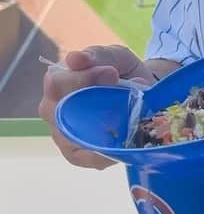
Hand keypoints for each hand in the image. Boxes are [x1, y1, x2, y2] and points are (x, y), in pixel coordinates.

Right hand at [39, 46, 154, 168]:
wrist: (141, 90)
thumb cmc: (120, 70)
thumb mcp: (114, 56)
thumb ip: (96, 55)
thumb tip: (75, 59)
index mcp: (57, 82)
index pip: (56, 84)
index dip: (82, 79)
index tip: (112, 73)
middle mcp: (52, 109)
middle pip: (57, 112)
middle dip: (91, 105)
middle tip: (121, 99)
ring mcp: (62, 133)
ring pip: (70, 137)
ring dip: (99, 129)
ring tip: (126, 119)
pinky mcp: (76, 153)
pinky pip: (83, 158)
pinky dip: (102, 154)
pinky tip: (119, 146)